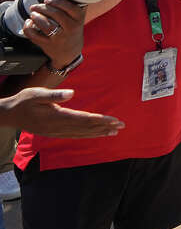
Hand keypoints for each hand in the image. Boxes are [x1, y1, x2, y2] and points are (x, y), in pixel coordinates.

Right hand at [0, 88, 122, 138]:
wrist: (10, 114)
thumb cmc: (24, 101)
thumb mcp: (37, 93)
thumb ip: (55, 94)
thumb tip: (72, 93)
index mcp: (56, 117)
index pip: (83, 119)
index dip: (100, 120)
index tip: (114, 119)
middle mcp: (58, 127)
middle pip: (86, 128)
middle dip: (105, 126)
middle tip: (122, 125)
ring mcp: (56, 132)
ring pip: (82, 134)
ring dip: (99, 132)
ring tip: (114, 131)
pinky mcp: (55, 133)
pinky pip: (75, 136)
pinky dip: (88, 135)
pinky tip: (96, 134)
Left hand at [22, 0, 84, 68]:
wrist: (70, 54)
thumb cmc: (72, 32)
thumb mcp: (78, 21)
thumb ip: (72, 8)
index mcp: (78, 21)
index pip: (70, 8)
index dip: (58, 2)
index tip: (47, 0)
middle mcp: (70, 29)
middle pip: (56, 15)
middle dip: (43, 8)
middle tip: (35, 6)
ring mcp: (59, 38)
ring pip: (45, 25)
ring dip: (36, 17)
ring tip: (32, 13)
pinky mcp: (48, 45)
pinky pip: (34, 36)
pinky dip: (28, 28)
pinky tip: (29, 23)